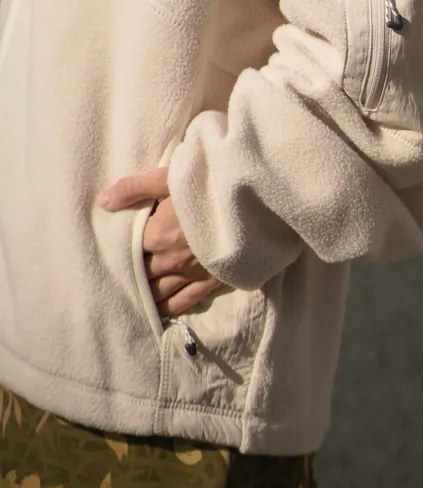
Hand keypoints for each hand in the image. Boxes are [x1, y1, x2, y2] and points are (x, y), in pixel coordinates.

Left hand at [97, 166, 223, 317]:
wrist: (254, 199)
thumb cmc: (211, 182)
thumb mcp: (170, 177)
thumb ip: (135, 189)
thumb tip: (103, 202)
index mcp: (156, 235)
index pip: (127, 251)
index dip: (121, 250)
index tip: (115, 250)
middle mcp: (170, 260)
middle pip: (141, 275)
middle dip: (132, 275)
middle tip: (120, 277)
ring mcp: (191, 274)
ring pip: (159, 292)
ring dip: (146, 294)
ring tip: (135, 297)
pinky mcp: (212, 281)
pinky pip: (185, 301)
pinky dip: (170, 307)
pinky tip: (160, 310)